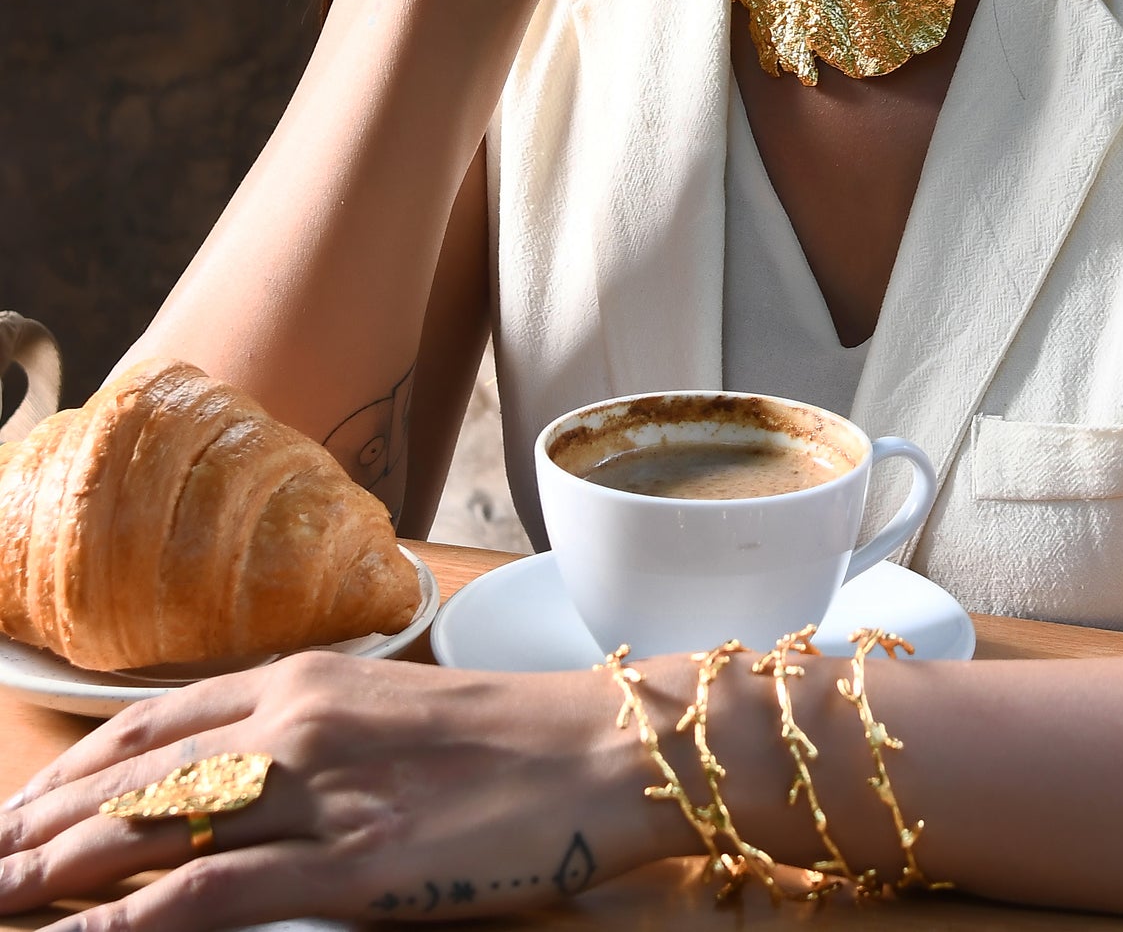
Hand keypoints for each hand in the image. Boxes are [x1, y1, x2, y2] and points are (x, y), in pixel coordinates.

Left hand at [0, 652, 676, 927]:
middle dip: (34, 832)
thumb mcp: (388, 716)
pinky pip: (216, 893)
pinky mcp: (351, 865)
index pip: (149, 727)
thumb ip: (305, 737)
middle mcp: (295, 723)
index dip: (68, 775)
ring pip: (152, 831)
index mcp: (304, 681)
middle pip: (130, 778)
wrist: (597, 748)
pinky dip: (134, 920)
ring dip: (54, 876)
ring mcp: (320, 792)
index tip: (13, 817)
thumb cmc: (505, 736)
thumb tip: (230, 782)